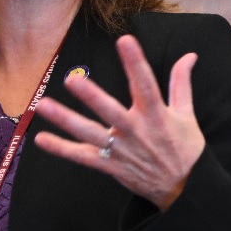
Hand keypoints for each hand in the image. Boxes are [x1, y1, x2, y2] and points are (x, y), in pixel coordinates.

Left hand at [34, 35, 204, 210]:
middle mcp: (136, 131)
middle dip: (91, 96)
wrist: (184, 189)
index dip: (135, 63)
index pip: (146, 84)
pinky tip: (41, 139)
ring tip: (44, 105)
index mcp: (156, 115)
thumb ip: (181, 83)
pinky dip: (62, 149)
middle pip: (110, 111)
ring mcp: (121, 150)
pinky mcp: (111, 166)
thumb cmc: (185, 148)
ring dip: (66, 120)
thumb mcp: (186, 114)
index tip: (125, 41)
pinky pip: (83, 158)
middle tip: (72, 80)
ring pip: (90, 133)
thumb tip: (189, 55)